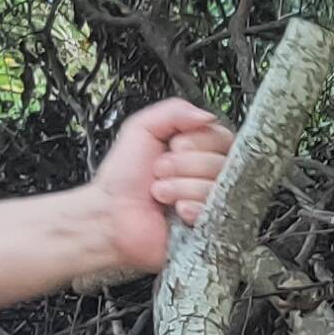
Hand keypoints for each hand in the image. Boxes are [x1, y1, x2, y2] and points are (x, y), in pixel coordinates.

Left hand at [87, 99, 233, 275]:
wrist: (112, 216)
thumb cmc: (123, 179)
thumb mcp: (141, 128)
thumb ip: (174, 111)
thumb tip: (207, 116)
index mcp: (197, 149)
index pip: (222, 137)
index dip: (196, 141)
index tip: (173, 146)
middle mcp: (207, 174)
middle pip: (221, 161)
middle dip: (182, 165)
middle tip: (159, 171)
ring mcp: (209, 200)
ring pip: (216, 185)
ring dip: (179, 187)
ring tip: (160, 193)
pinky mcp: (208, 223)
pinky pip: (214, 210)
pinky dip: (188, 208)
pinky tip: (175, 210)